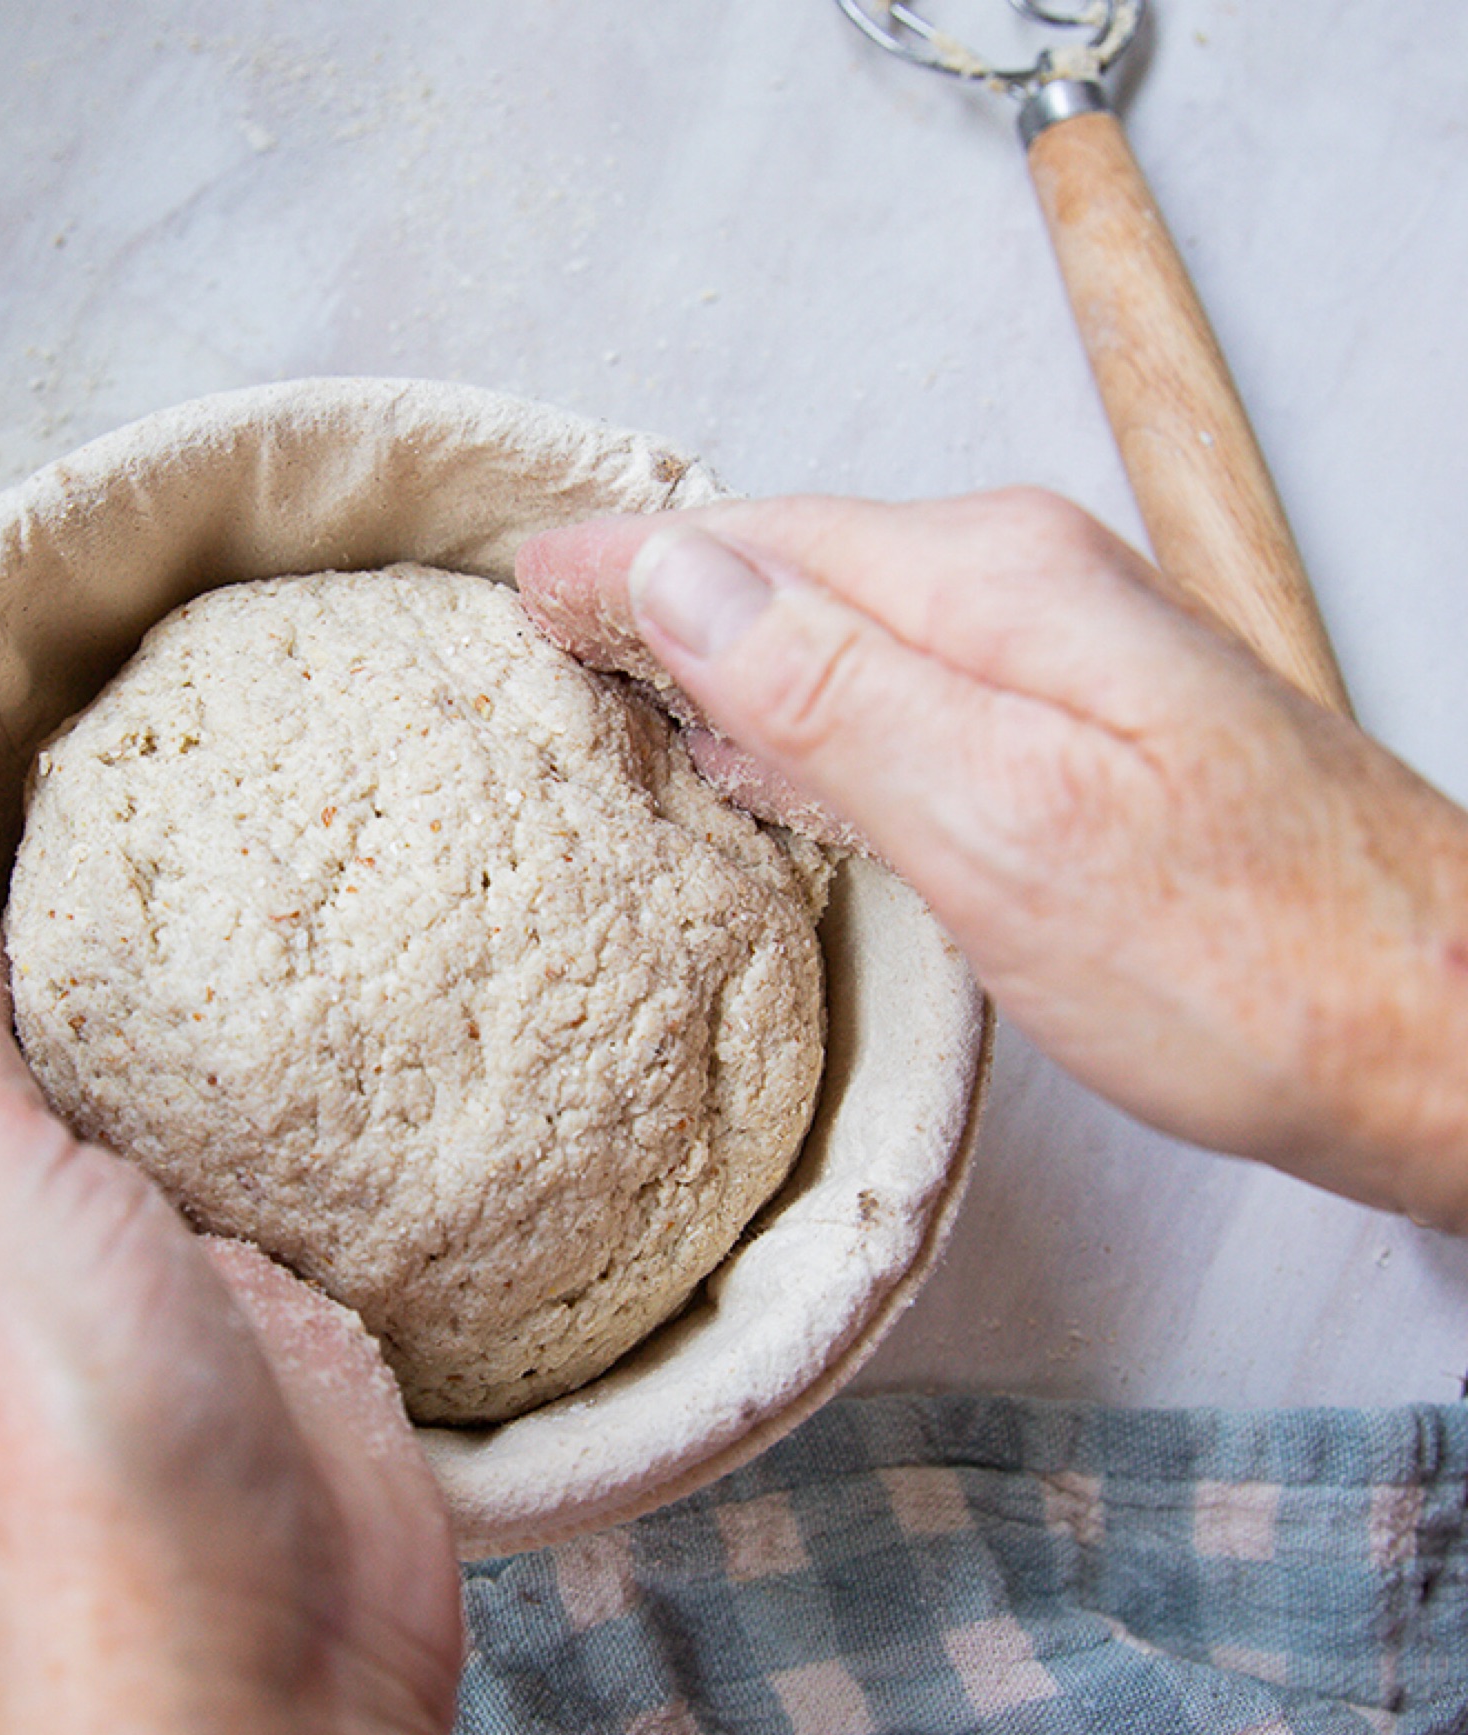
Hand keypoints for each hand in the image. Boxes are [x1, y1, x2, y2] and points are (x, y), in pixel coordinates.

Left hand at [0, 900, 504, 1734]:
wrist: (255, 1658)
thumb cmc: (80, 1444)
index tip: (72, 853)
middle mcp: (25, 1251)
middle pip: (56, 1075)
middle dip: (115, 987)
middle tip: (200, 870)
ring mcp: (158, 1286)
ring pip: (177, 1128)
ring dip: (222, 1054)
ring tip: (289, 928)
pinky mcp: (278, 1318)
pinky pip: (286, 1187)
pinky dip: (312, 1129)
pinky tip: (351, 1059)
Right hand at [519, 491, 1467, 1231]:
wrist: (1435, 1027)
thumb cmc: (1238, 957)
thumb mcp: (1005, 823)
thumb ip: (835, 689)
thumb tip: (683, 574)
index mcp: (993, 588)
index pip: (756, 545)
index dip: (626, 565)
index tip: (519, 582)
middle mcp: (1028, 594)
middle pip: (797, 566)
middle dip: (664, 587)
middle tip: (544, 619)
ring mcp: (1060, 663)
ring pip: (844, 624)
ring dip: (727, 640)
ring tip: (620, 666)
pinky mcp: (1080, 736)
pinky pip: (899, 686)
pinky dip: (807, 701)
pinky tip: (769, 741)